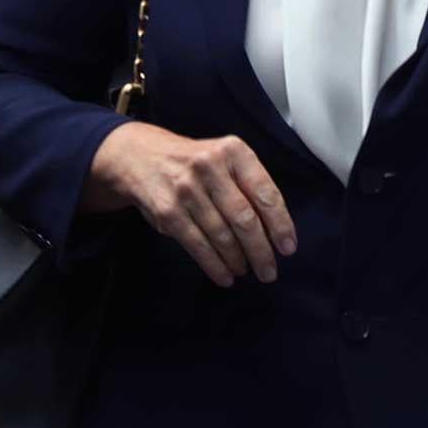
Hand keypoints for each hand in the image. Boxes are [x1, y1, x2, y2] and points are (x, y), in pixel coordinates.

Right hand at [84, 123, 296, 287]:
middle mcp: (210, 166)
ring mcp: (187, 189)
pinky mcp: (168, 211)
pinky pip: (197, 245)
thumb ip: (248, 184)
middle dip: (260, 250)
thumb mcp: (224, 158)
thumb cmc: (195, 162)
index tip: (288, 248)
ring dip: (238, 260)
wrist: (140, 156)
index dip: (280, 224)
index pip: (265, 192)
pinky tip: (225, 275)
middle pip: (244, 218)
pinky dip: (214, 265)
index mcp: (233, 151)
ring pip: (222, 235)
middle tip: (269, 271)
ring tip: (246, 271)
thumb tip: (274, 229)